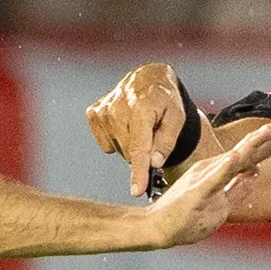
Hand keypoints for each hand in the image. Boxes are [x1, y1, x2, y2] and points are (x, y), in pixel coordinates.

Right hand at [86, 62, 189, 197]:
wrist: (148, 79)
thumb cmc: (165, 100)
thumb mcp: (176, 117)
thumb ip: (167, 141)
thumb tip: (154, 162)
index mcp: (141, 108)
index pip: (139, 147)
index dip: (138, 171)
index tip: (137, 190)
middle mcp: (118, 108)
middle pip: (130, 153)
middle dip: (143, 152)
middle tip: (153, 134)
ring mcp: (103, 111)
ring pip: (118, 149)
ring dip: (131, 144)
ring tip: (140, 125)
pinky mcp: (94, 114)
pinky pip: (106, 143)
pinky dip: (117, 139)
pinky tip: (125, 124)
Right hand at [146, 117, 270, 246]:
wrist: (156, 228)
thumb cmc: (184, 217)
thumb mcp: (219, 203)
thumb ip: (237, 188)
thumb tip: (256, 174)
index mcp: (217, 171)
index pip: (248, 155)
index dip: (269, 144)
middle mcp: (211, 169)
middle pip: (245, 151)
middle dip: (267, 135)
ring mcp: (203, 180)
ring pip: (233, 159)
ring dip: (252, 145)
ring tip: (269, 131)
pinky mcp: (196, 193)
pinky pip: (213, 180)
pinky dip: (225, 168)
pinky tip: (235, 158)